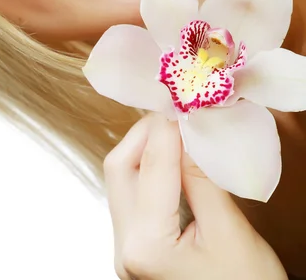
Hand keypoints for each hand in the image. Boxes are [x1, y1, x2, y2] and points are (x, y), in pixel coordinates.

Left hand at [104, 112, 287, 279]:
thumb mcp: (230, 231)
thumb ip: (202, 177)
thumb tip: (188, 130)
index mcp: (147, 245)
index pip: (152, 166)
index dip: (167, 127)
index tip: (184, 101)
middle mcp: (126, 247)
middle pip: (120, 168)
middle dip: (145, 133)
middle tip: (175, 114)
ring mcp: (126, 249)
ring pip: (121, 179)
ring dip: (144, 149)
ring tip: (174, 131)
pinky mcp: (135, 247)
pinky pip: (131, 196)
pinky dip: (148, 170)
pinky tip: (170, 159)